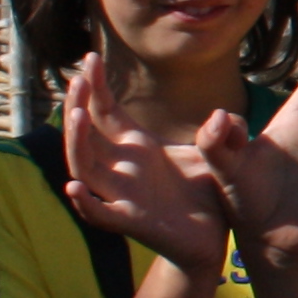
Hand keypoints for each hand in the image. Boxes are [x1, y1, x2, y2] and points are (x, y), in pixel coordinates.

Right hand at [59, 57, 229, 279]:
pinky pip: (99, 213)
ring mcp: (123, 195)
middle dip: (79, 106)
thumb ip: (217, 134)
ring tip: (76, 116)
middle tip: (77, 79)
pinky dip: (84, 202)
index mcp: (138, 148)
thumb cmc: (203, 196)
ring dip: (77, 143)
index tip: (90, 57)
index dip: (96, 86)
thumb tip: (225, 115)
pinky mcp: (130, 222)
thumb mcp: (210, 157)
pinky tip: (73, 186)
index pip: (106, 112)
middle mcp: (123, 168)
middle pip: (88, 134)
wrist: (211, 240)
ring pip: (86, 167)